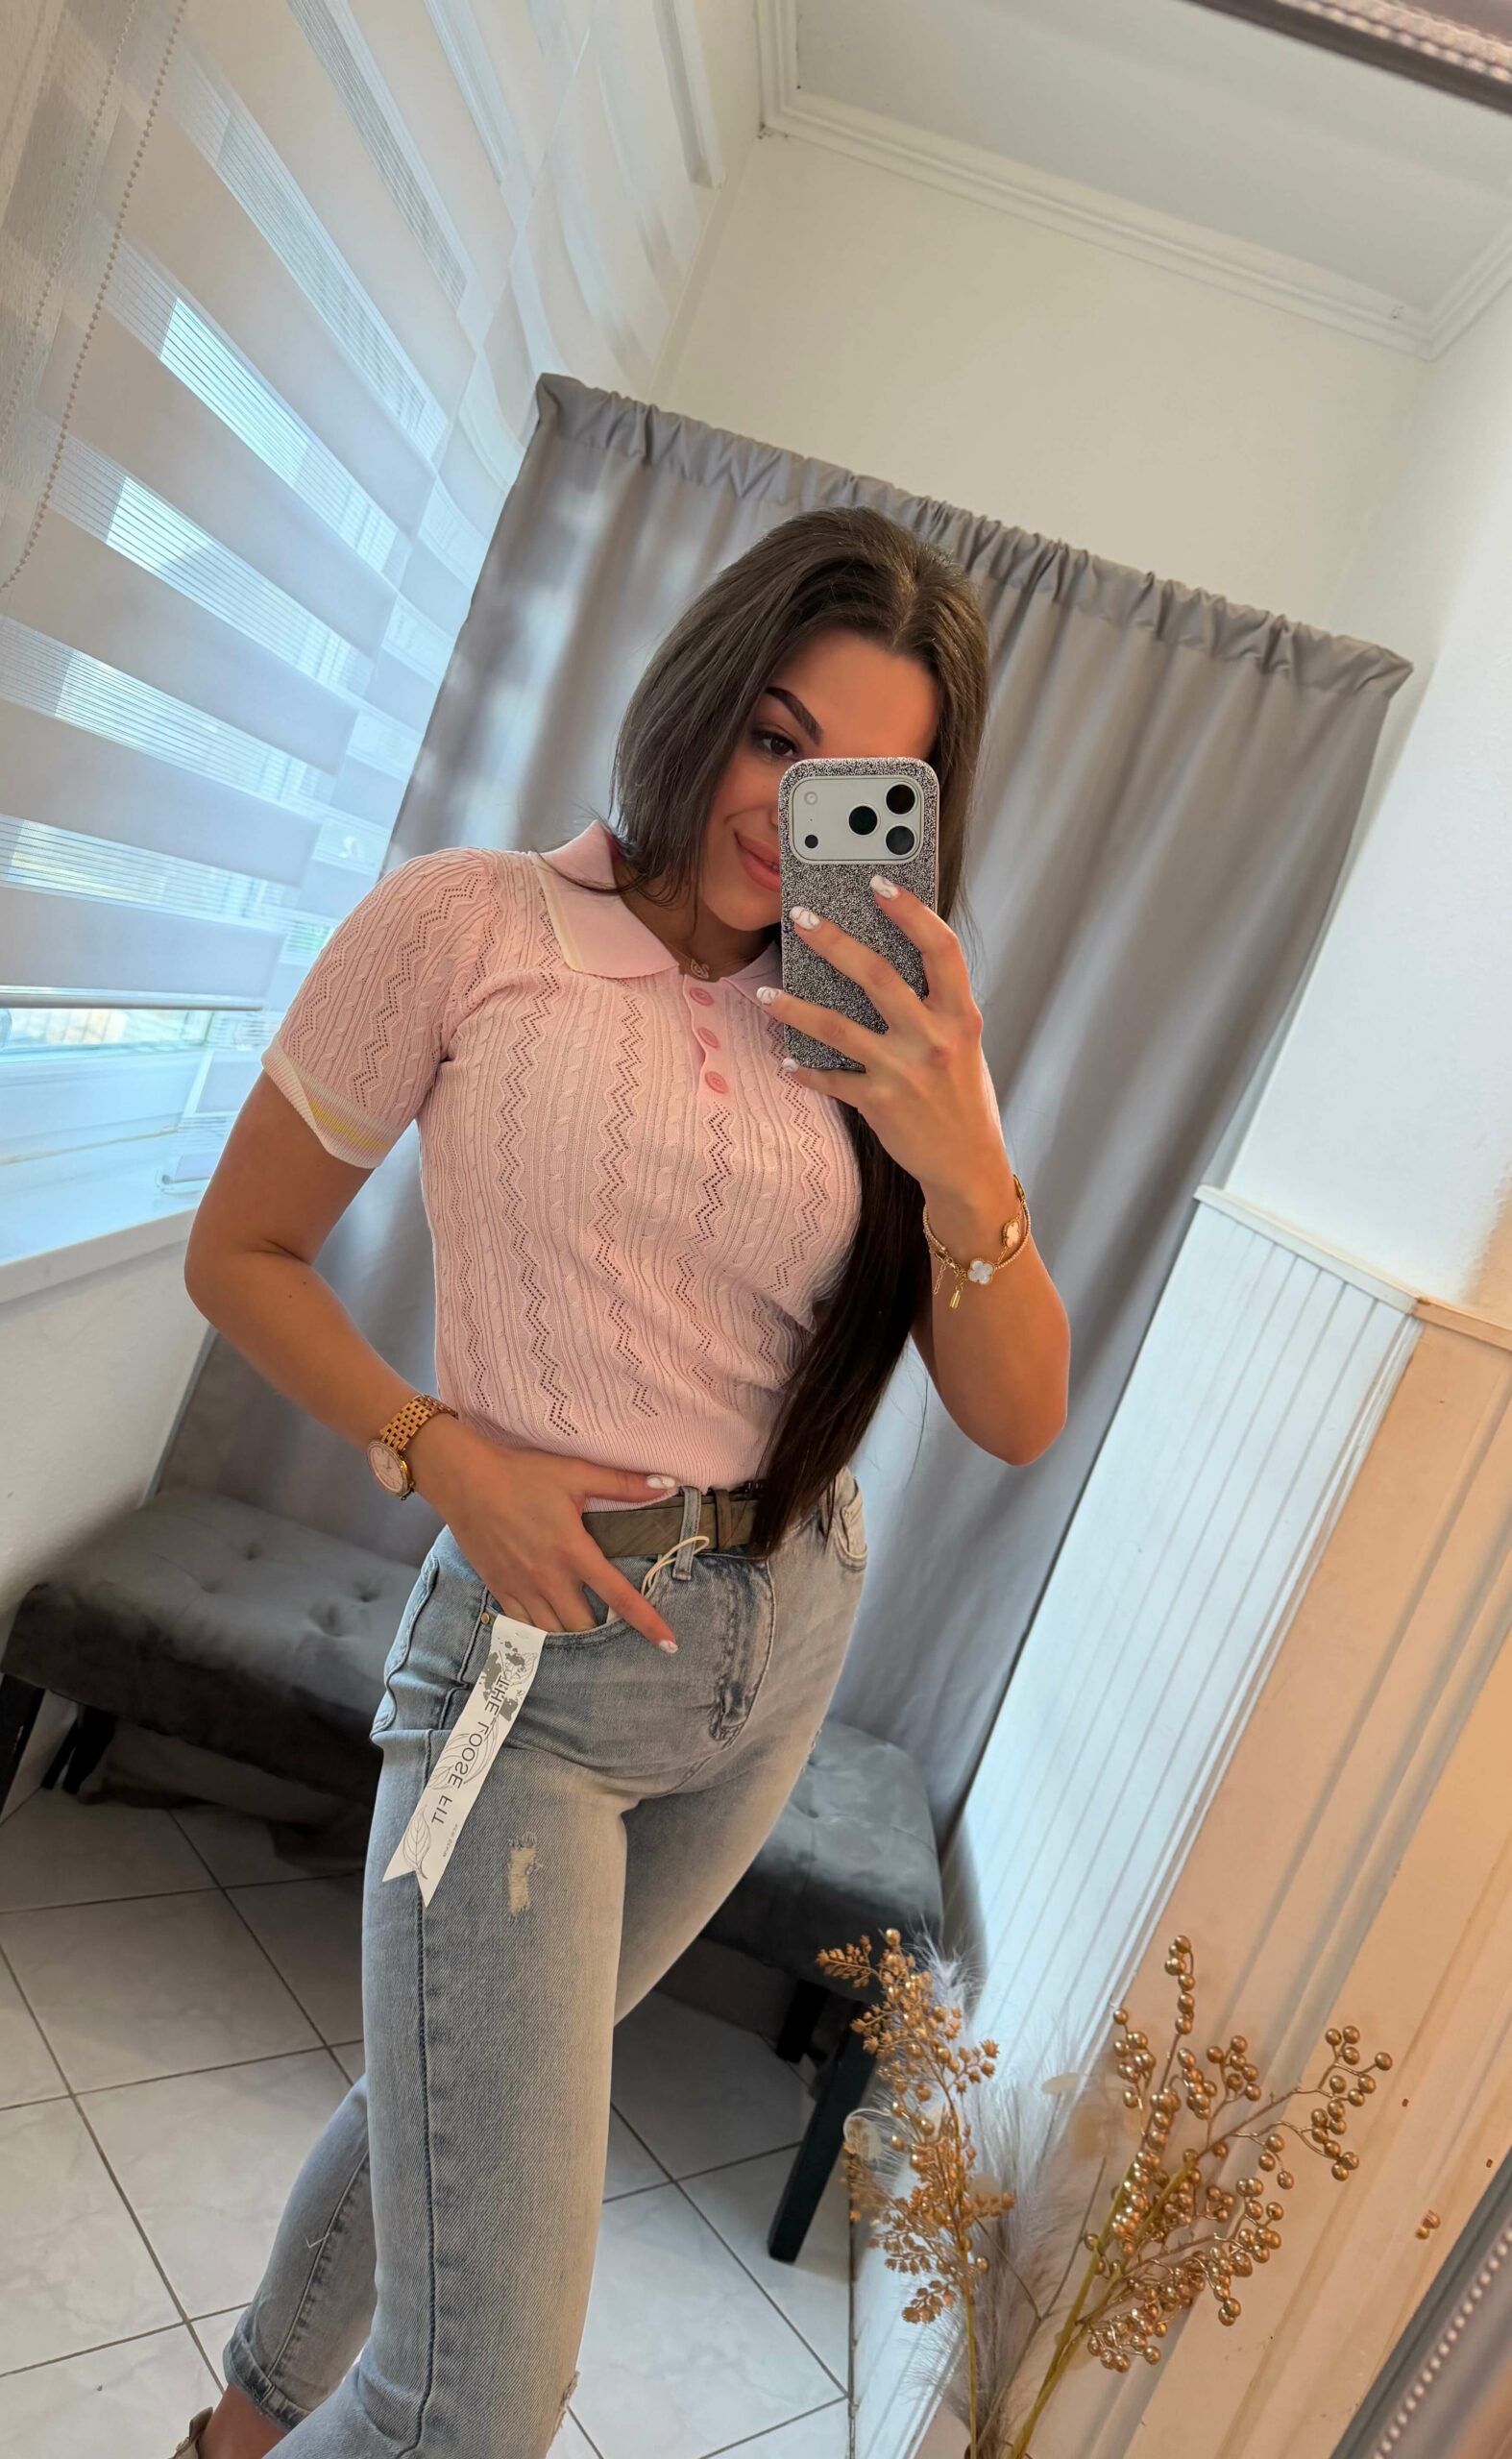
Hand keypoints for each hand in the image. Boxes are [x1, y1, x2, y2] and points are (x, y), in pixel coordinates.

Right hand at [407, 1418, 679, 1651]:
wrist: (465, 1481)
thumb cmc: (522, 1475)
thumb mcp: (576, 1473)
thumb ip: (623, 1483)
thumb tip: (668, 1483)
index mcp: (574, 1552)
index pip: (619, 1596)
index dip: (647, 1622)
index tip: (669, 1644)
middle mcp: (549, 1578)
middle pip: (583, 1628)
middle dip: (603, 1636)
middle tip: (617, 1632)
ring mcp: (521, 1588)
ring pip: (552, 1634)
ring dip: (572, 1639)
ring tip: (585, 1634)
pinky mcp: (499, 1589)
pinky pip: (522, 1627)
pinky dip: (539, 1633)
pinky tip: (548, 1628)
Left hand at [764, 883, 1008, 1195]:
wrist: (969, 1164)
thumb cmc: (963, 1096)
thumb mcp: (962, 1043)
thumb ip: (934, 1005)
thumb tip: (882, 961)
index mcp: (960, 1016)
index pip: (941, 949)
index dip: (911, 912)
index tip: (880, 881)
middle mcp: (933, 1039)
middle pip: (878, 976)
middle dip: (834, 942)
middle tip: (801, 917)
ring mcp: (904, 1072)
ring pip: (837, 1028)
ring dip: (795, 1009)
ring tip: (765, 994)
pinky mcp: (879, 1103)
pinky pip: (831, 1079)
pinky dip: (805, 1070)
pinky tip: (787, 1061)